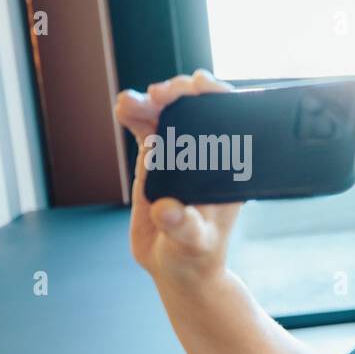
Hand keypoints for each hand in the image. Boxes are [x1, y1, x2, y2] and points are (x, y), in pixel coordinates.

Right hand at [115, 70, 238, 286]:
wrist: (176, 268)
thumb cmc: (195, 255)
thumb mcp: (192, 243)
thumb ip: (181, 226)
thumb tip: (167, 209)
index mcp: (228, 170)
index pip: (230, 123)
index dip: (216, 98)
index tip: (200, 85)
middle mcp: (207, 158)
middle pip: (196, 112)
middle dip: (178, 96)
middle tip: (159, 96)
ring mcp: (181, 157)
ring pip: (168, 117)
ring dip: (150, 103)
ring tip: (131, 103)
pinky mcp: (157, 162)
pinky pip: (146, 131)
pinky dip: (135, 116)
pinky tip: (124, 108)